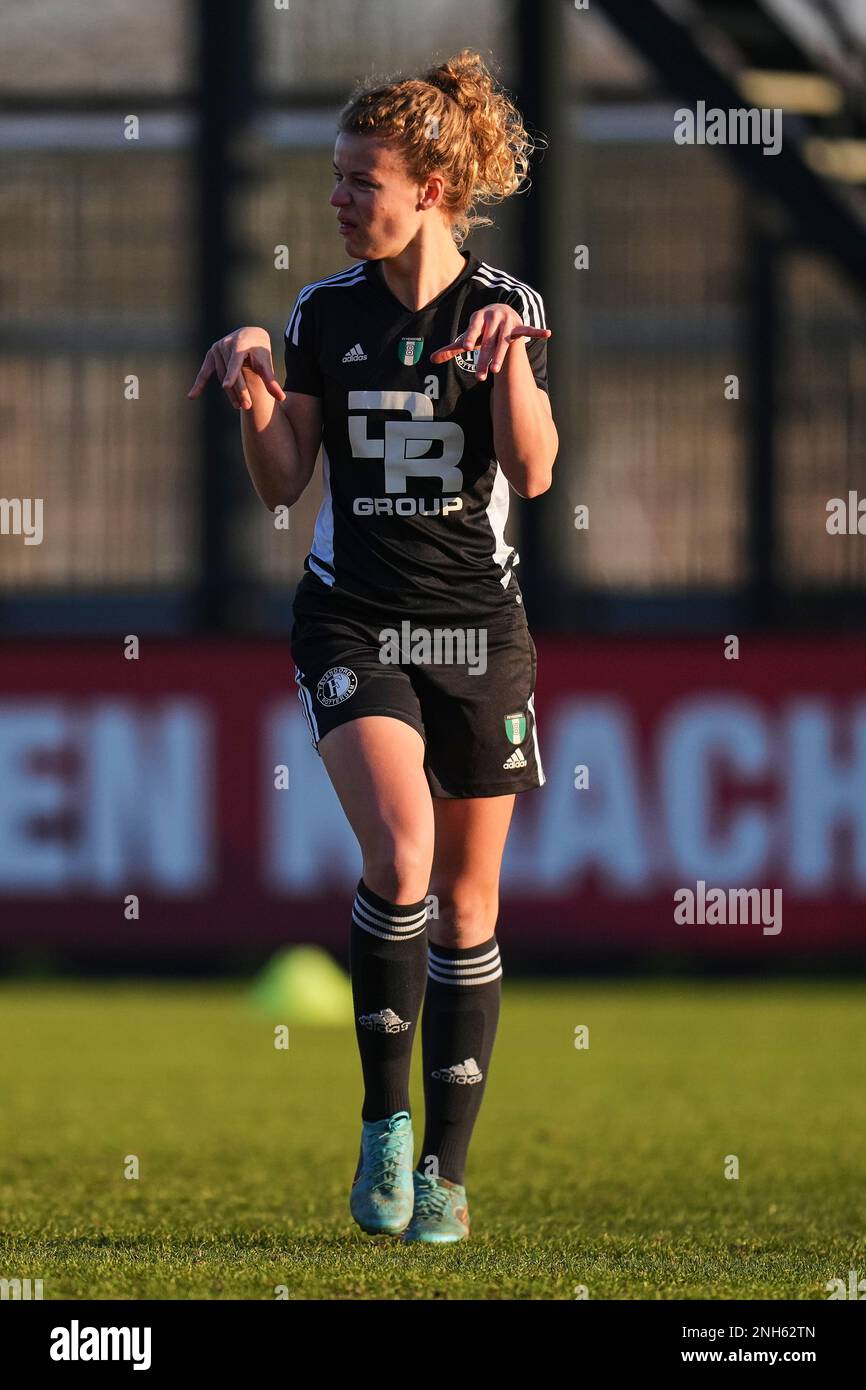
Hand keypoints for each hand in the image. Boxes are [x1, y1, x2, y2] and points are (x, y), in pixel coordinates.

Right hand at [187, 327, 285, 409]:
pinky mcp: (210, 355)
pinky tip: (191, 396)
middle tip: (246, 407)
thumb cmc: (260, 351)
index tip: (226, 385)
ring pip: (221, 376)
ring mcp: (216, 349)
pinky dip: (199, 384)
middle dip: (238, 390)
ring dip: (230, 392)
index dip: (231, 374)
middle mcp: (225, 345)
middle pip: (230, 373)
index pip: (235, 362)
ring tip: (238, 406)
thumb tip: (281, 398)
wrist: (250, 336)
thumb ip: (271, 380)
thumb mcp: (266, 363)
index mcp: (240, 344)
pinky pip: (204, 371)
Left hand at [430, 305, 550, 381]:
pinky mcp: (518, 326)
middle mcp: (493, 319)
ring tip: (496, 371)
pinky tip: (548, 333)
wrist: (498, 310)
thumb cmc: (479, 328)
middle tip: (481, 376)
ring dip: (501, 356)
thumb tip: (431, 360)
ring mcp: (507, 323)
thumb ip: (451, 349)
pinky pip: (528, 330)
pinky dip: (537, 331)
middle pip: (488, 342)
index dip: (469, 337)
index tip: (465, 348)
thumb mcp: (466, 336)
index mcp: (478, 319)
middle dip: (484, 359)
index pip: (473, 330)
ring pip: (504, 342)